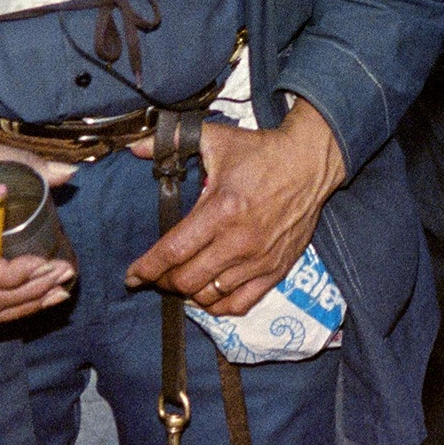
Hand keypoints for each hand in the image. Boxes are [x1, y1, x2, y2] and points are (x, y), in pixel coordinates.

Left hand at [125, 97, 345, 314]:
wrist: (310, 162)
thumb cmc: (262, 151)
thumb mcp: (217, 139)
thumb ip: (174, 141)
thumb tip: (136, 148)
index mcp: (222, 209)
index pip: (173, 252)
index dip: (147, 268)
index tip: (132, 275)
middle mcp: (240, 240)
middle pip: (187, 280)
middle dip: (164, 281)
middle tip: (157, 274)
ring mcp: (259, 259)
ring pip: (210, 295)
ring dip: (189, 293)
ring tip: (183, 280)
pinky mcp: (277, 269)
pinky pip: (241, 303)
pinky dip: (219, 305)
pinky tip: (209, 294)